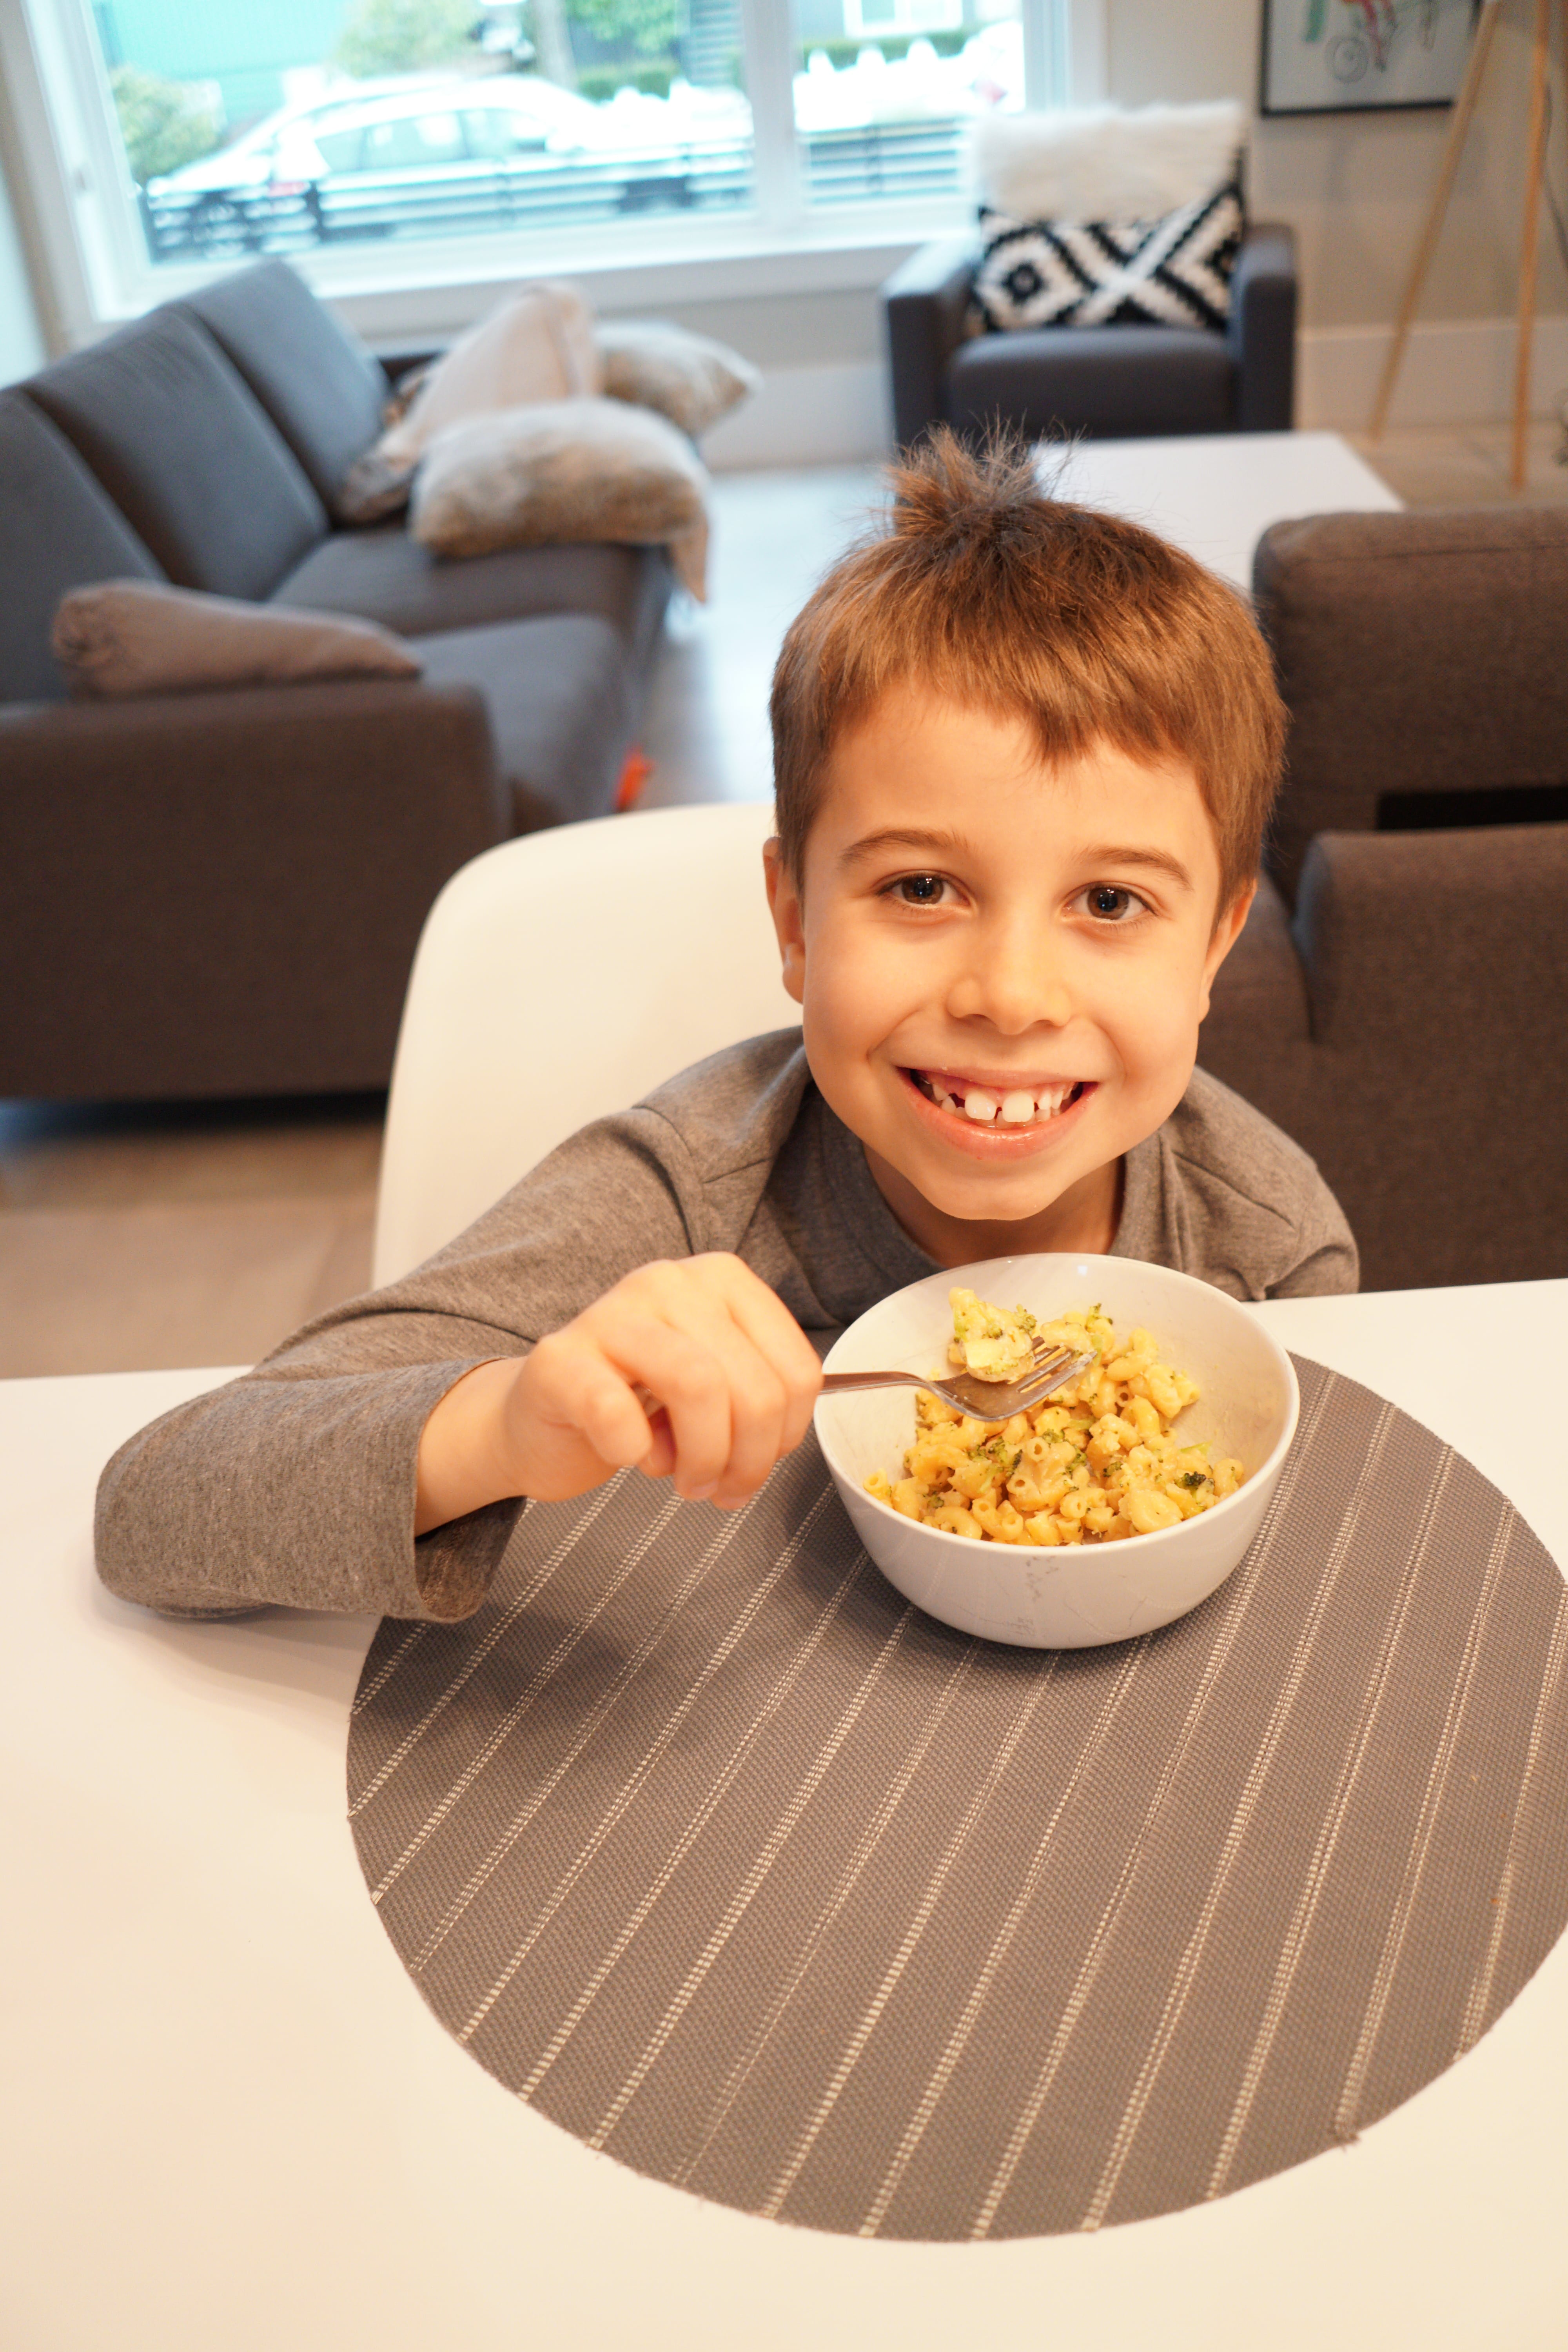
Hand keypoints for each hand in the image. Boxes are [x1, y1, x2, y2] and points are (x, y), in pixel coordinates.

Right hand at [414, 1255, 823, 1532]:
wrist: (543, 1421)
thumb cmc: (638, 1406)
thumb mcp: (717, 1389)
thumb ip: (759, 1397)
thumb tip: (782, 1436)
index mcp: (722, 1282)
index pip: (795, 1369)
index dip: (788, 1435)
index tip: (762, 1462)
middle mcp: (670, 1282)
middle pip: (753, 1387)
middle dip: (749, 1461)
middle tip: (720, 1489)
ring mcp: (610, 1312)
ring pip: (697, 1386)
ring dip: (703, 1459)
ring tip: (685, 1482)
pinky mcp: (559, 1357)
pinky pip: (615, 1411)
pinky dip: (633, 1451)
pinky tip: (628, 1455)